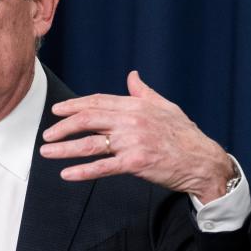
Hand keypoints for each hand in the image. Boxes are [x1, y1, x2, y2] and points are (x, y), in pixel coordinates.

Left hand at [39, 71, 233, 203]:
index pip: (97, 102)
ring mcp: (132, 142)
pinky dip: (82, 171)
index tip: (57, 110)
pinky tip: (67, 174)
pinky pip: (102, 167)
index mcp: (136, 106)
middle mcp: (131, 121)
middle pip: (87, 120)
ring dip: (64, 148)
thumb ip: (144, 93)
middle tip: (46, 133)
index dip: (74, 105)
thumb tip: (132, 76)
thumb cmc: (185, 135)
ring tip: (46, 151)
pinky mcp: (135, 163)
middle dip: (62, 126)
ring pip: (89, 144)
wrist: (203, 161)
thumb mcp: (166, 107)